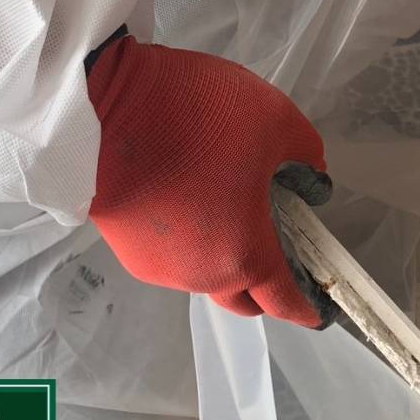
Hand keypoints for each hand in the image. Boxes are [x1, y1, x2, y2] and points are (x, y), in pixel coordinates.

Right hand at [87, 35, 337, 328]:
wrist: (100, 107)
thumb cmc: (194, 116)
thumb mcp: (274, 117)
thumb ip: (306, 153)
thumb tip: (311, 183)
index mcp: (245, 254)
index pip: (284, 301)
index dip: (307, 310)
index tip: (320, 311)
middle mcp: (202, 275)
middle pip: (242, 300)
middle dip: (264, 289)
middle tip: (276, 252)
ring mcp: (160, 268)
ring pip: (204, 278)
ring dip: (223, 259)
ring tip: (225, 209)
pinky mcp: (127, 251)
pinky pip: (173, 259)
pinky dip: (190, 244)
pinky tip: (187, 202)